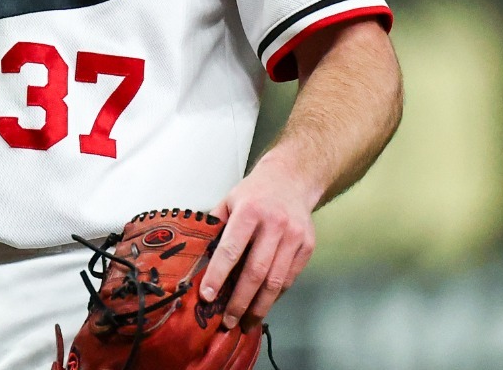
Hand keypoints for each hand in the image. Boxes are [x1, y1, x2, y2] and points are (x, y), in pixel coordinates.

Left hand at [198, 156, 320, 331]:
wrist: (291, 179)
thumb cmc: (254, 193)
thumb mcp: (228, 201)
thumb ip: (215, 228)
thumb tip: (195, 259)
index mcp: (249, 211)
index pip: (231, 249)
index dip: (217, 275)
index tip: (207, 296)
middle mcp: (274, 224)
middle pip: (256, 271)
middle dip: (240, 301)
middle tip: (227, 321)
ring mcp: (294, 236)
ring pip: (276, 281)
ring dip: (259, 306)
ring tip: (245, 323)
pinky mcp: (307, 246)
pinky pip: (289, 278)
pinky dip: (275, 295)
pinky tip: (262, 305)